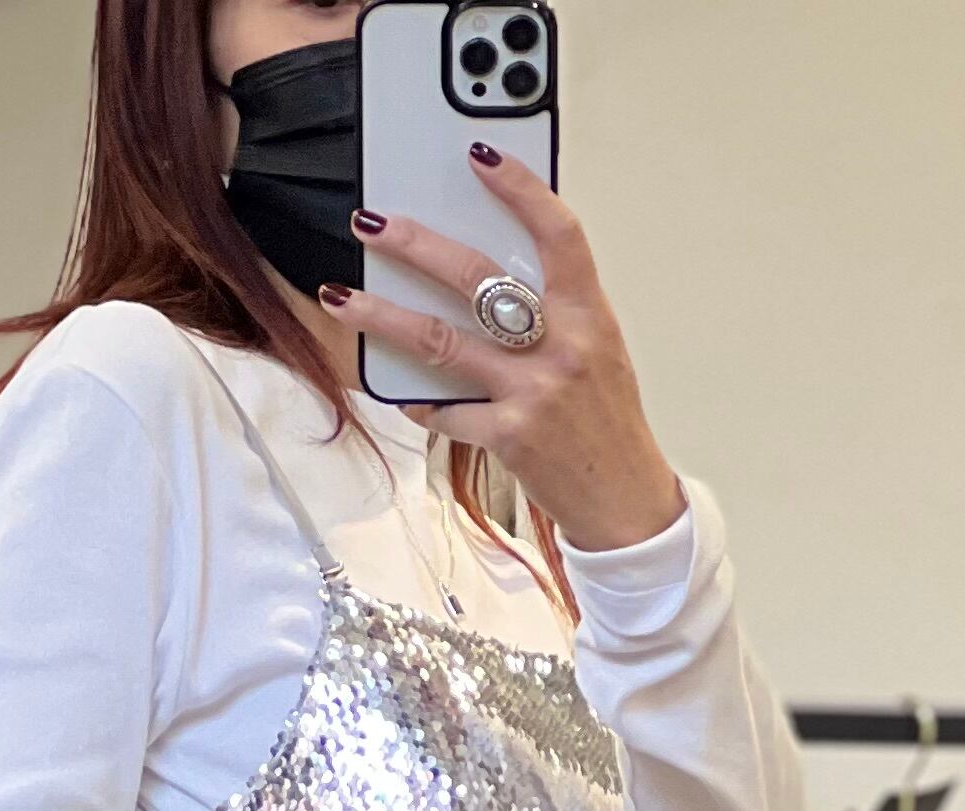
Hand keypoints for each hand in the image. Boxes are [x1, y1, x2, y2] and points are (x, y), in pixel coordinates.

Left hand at [323, 151, 683, 554]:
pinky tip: (400, 394)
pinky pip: (446, 412)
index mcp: (589, 315)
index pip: (557, 234)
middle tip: (374, 224)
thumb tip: (490, 273)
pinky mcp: (508, 437)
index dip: (520, 189)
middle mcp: (561, 347)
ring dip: (382, 316)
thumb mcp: (598, 351)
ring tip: (341, 296)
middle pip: (476, 278)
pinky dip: (420, 402)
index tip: (481, 156)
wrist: (623, 500)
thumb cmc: (606, 423)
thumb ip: (555, 310)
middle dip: (415, 245)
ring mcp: (532, 393)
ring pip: (440, 341)